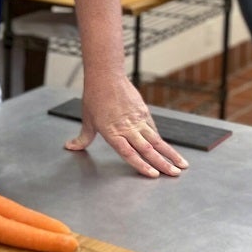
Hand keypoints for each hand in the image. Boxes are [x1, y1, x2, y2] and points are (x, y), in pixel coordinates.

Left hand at [64, 75, 187, 177]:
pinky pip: (153, 129)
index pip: (128, 153)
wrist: (106, 76)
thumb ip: (83, 138)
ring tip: (181, 165)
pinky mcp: (143, 112)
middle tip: (175, 174)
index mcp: (112, 133)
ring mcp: (137, 120)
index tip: (154, 174)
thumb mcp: (87, 120)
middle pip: (147, 149)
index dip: (141, 165)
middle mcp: (127, 128)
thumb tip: (70, 146)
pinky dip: (161, 140)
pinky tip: (168, 149)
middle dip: (163, 163)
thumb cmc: (94, 97)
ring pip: (156, 140)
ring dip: (169, 153)